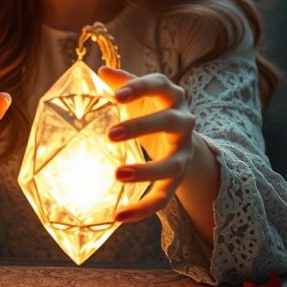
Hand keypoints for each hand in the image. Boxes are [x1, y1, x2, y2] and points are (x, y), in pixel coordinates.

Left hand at [98, 66, 196, 222]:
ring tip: (118, 174)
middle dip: (141, 127)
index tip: (116, 96)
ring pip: (171, 164)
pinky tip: (119, 216)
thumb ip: (123, 82)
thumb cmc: (152, 107)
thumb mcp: (140, 93)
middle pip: (168, 122)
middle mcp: (183, 121)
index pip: (158, 86)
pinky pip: (165, 196)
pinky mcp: (179, 177)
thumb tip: (102, 70)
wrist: (182, 136)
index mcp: (171, 95)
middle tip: (110, 134)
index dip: (139, 88)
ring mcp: (184, 151)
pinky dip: (144, 208)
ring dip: (147, 171)